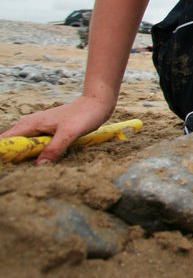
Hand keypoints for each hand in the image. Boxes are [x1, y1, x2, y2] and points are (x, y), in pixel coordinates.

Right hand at [0, 96, 115, 164]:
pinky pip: (35, 146)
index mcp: (29, 125)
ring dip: (24, 158)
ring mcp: (38, 129)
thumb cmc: (84, 115)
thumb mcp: (69, 133)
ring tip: (28, 172)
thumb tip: (39, 166)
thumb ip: (54, 149)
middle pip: (12, 145)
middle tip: (16, 174)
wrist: (97, 103)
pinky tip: (43, 164)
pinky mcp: (47, 133)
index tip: (6, 166)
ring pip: (24, 146)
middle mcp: (30, 126)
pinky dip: (36, 155)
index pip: (5, 140)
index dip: (3, 153)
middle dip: (12, 158)